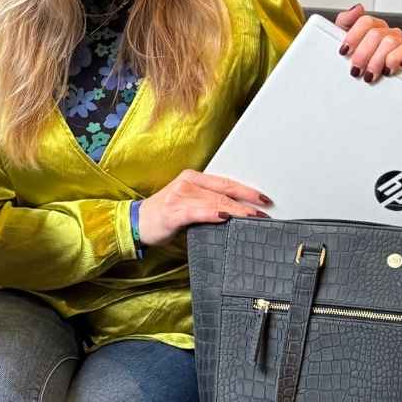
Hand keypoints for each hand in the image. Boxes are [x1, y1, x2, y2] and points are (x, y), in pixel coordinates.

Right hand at [138, 170, 271, 245]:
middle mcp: (187, 183)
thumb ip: (209, 205)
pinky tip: (224, 217)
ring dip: (236, 210)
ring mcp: (180, 196)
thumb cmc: (165, 215)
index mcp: (193, 178)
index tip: (264, 199)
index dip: (247, 190)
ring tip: (252, 217)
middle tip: (264, 210)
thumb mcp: (189, 204)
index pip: (226, 182)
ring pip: (215, 202)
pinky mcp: (173, 211)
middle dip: (247, 201)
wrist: (136, 223)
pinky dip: (212, 214)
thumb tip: (236, 215)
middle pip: (224, 191)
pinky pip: (197, 211)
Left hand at [334, 3, 401, 82]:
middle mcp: (389, 33)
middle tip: (356, 69)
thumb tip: (357, 8)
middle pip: (375, 33)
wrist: (379, 93)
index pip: (366, 21)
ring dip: (375, 61)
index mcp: (374, 28)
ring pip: (389, 41)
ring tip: (369, 75)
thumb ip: (346, 22)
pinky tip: (386, 71)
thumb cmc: (363, 69)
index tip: (344, 51)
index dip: (353, 36)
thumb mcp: (348, 45)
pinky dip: (392, 61)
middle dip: (362, 54)